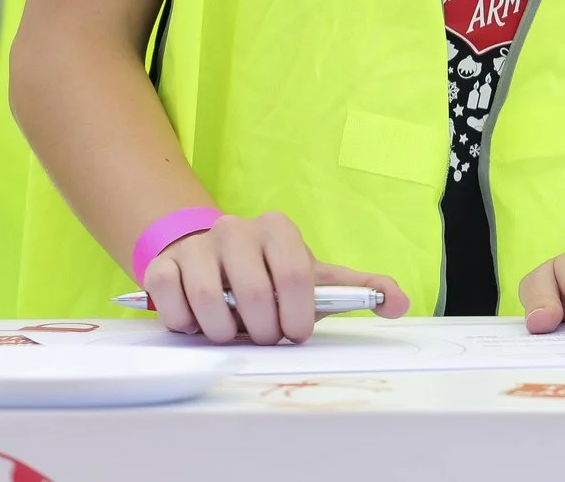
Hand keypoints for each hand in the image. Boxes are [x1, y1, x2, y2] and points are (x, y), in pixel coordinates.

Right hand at [142, 211, 409, 344]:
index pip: (295, 276)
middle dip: (262, 328)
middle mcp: (236, 229)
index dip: (296, 315)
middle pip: (253, 294)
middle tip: (262, 335)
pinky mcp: (164, 265)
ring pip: (210, 301)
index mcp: (279, 229)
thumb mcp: (315, 279)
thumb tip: (401, 303)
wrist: (211, 261)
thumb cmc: (269, 276)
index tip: (294, 332)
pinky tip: (197, 323)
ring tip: (231, 332)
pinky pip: (173, 303)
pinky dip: (186, 324)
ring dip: (223, 332)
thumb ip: (361, 289)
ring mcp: (198, 246)